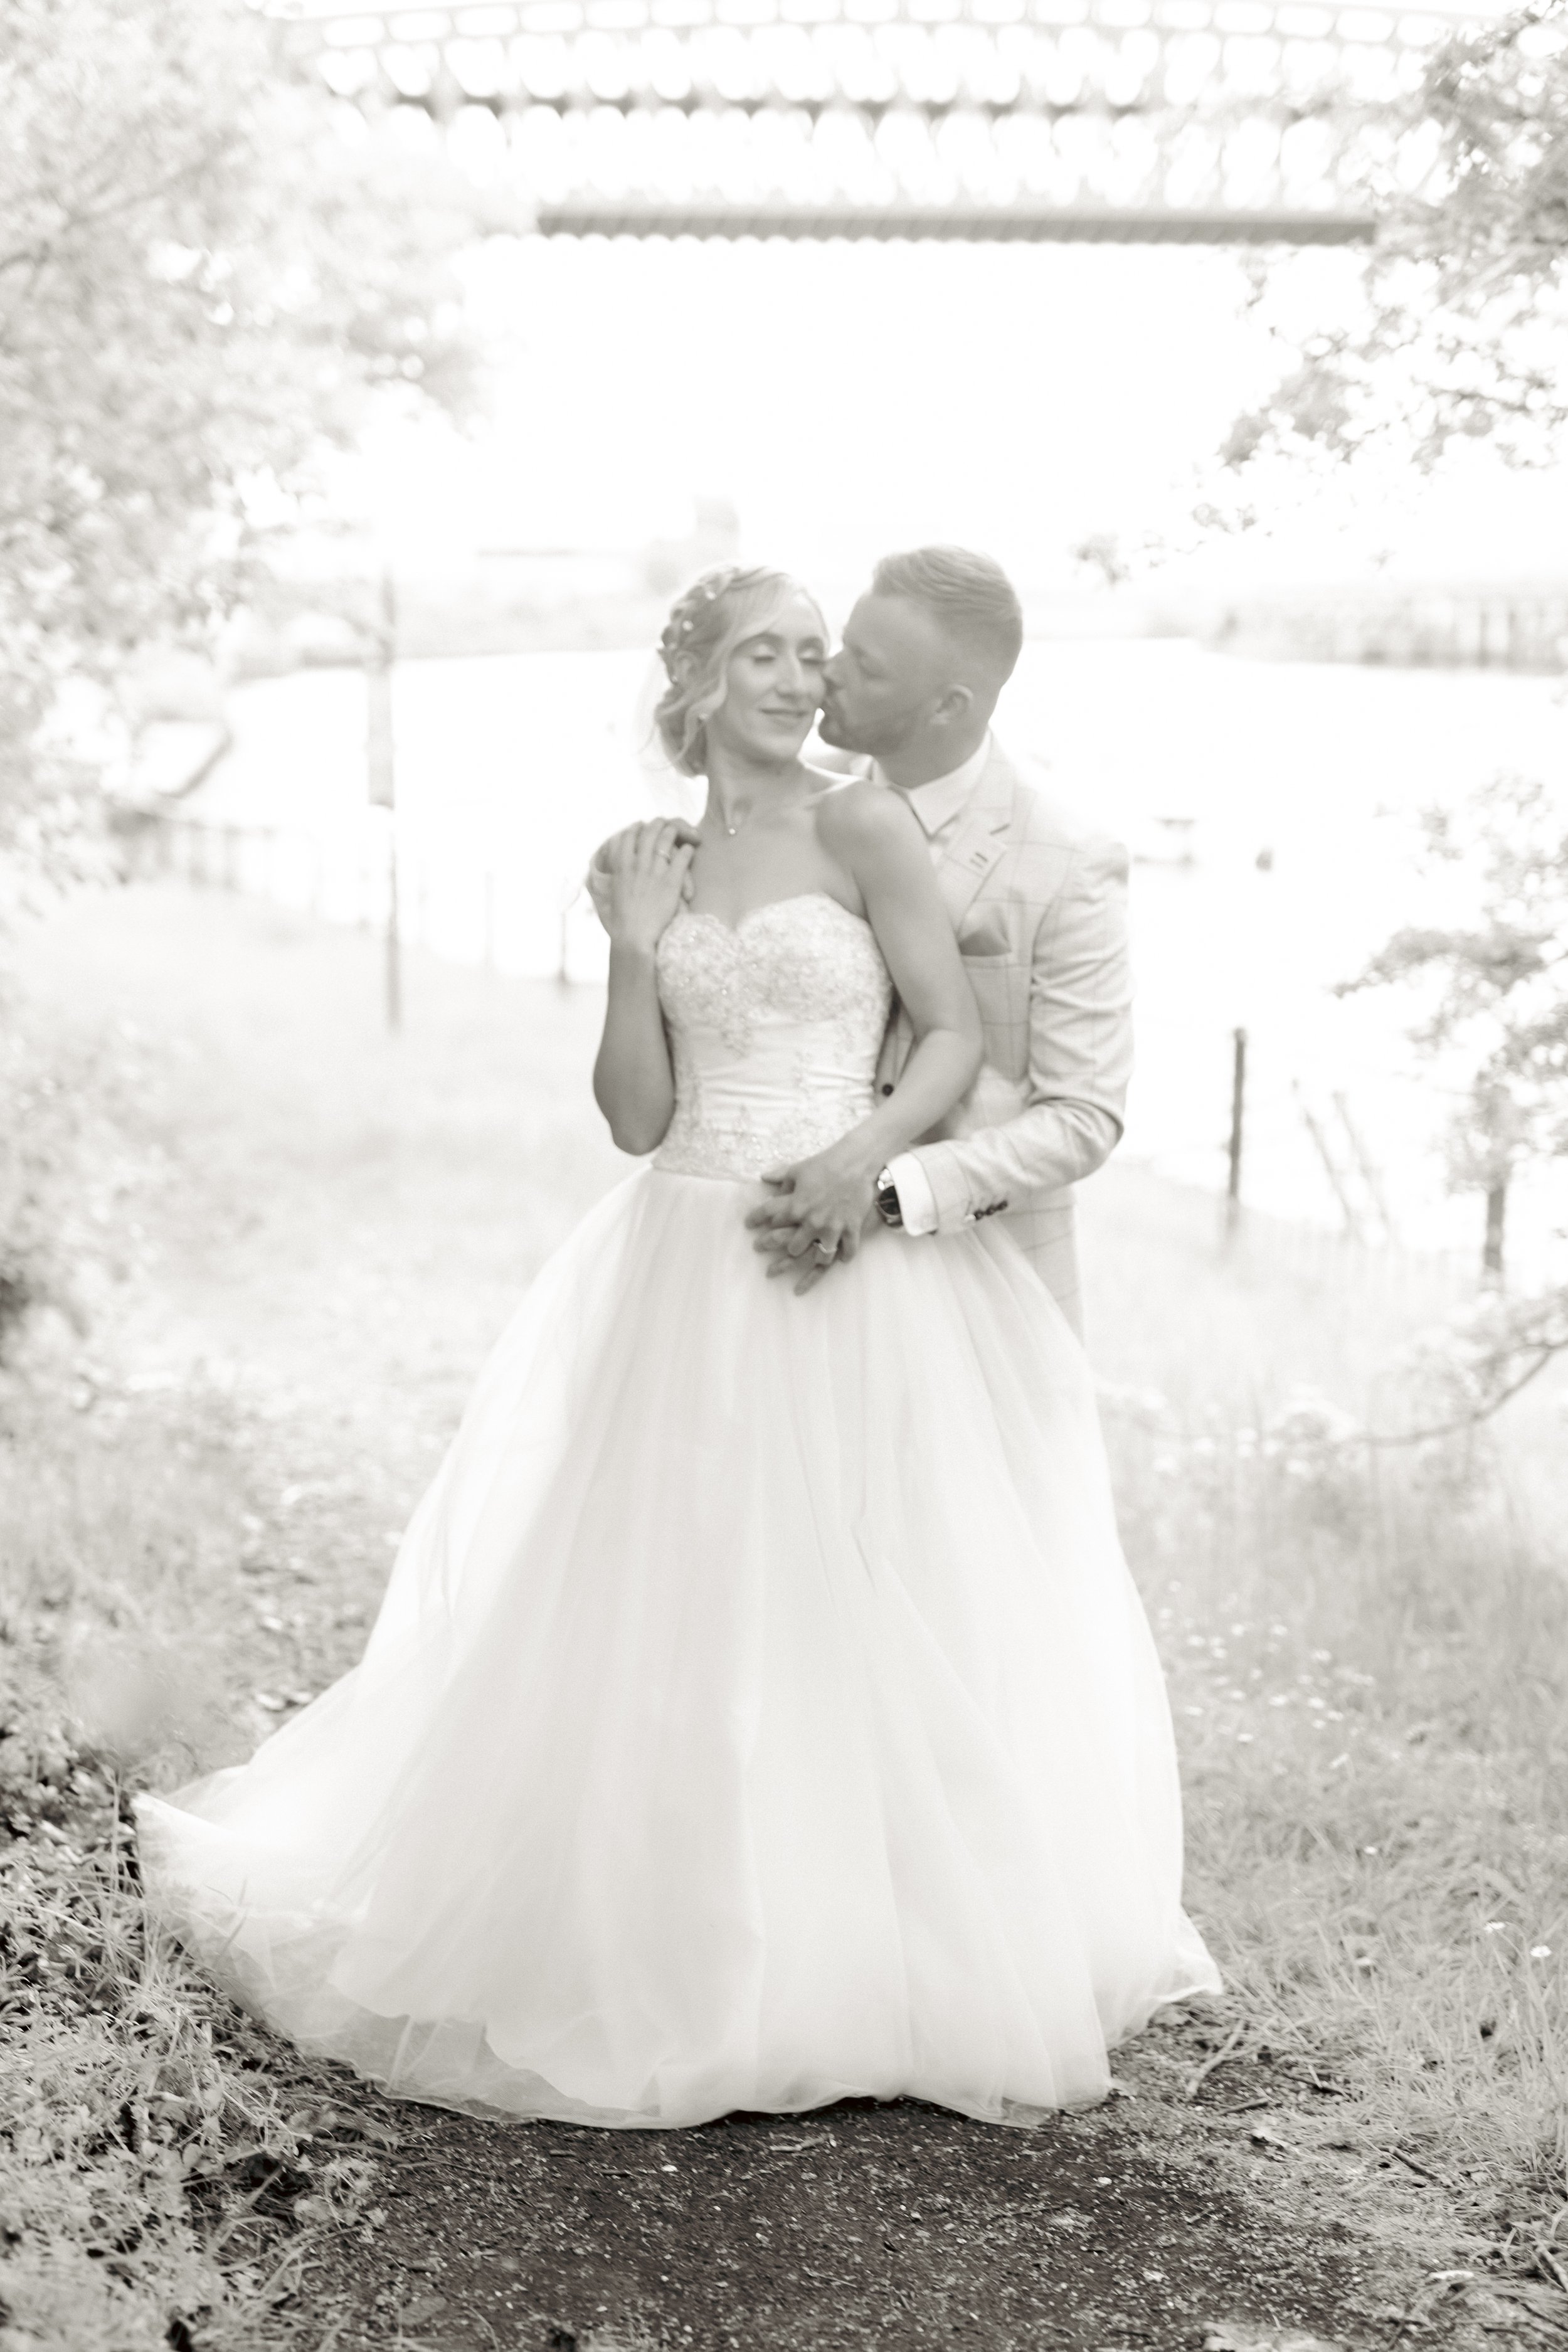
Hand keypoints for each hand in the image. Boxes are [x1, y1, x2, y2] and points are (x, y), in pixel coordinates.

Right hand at [587, 821, 699, 935]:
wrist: (634, 936)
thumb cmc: (622, 923)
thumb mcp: (611, 896)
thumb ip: (612, 882)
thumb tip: (601, 880)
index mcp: (621, 866)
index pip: (627, 835)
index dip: (636, 828)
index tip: (642, 826)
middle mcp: (637, 864)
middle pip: (649, 831)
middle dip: (659, 824)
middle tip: (666, 825)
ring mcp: (655, 871)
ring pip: (667, 838)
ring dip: (676, 832)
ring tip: (683, 833)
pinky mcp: (671, 881)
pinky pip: (683, 856)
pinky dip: (687, 849)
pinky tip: (691, 849)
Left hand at [745, 1147, 879, 1294]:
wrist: (857, 1162)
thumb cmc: (826, 1163)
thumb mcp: (799, 1169)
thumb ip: (780, 1176)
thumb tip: (763, 1177)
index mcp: (796, 1206)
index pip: (768, 1215)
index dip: (754, 1219)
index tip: (748, 1224)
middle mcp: (812, 1222)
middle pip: (793, 1247)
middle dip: (786, 1249)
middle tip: (781, 1250)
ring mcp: (832, 1228)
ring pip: (821, 1256)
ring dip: (815, 1258)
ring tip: (812, 1257)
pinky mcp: (851, 1228)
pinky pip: (847, 1251)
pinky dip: (845, 1256)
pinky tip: (841, 1258)